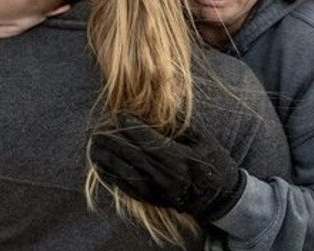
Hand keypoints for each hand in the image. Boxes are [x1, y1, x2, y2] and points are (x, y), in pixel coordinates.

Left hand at [89, 113, 244, 221]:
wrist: (220, 199)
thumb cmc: (214, 164)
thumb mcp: (204, 140)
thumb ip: (181, 127)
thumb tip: (158, 113)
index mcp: (181, 160)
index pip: (150, 141)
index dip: (132, 127)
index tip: (120, 115)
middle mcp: (167, 177)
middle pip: (134, 156)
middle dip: (114, 140)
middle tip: (99, 127)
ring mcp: (159, 190)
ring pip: (127, 172)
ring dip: (108, 158)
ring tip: (94, 145)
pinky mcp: (153, 199)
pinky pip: (128, 188)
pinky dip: (112, 176)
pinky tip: (101, 165)